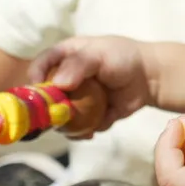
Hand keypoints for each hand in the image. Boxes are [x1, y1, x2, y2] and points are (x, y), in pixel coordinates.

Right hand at [28, 36, 152, 135]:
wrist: (149, 76)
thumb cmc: (123, 57)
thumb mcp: (100, 54)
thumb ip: (78, 65)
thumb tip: (59, 84)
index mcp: (63, 58)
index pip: (39, 67)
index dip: (35, 79)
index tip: (39, 93)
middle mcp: (65, 80)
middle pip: (45, 98)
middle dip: (49, 110)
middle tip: (58, 117)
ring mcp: (75, 99)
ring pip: (60, 117)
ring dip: (66, 126)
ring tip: (79, 129)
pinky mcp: (88, 115)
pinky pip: (80, 128)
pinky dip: (85, 131)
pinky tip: (93, 132)